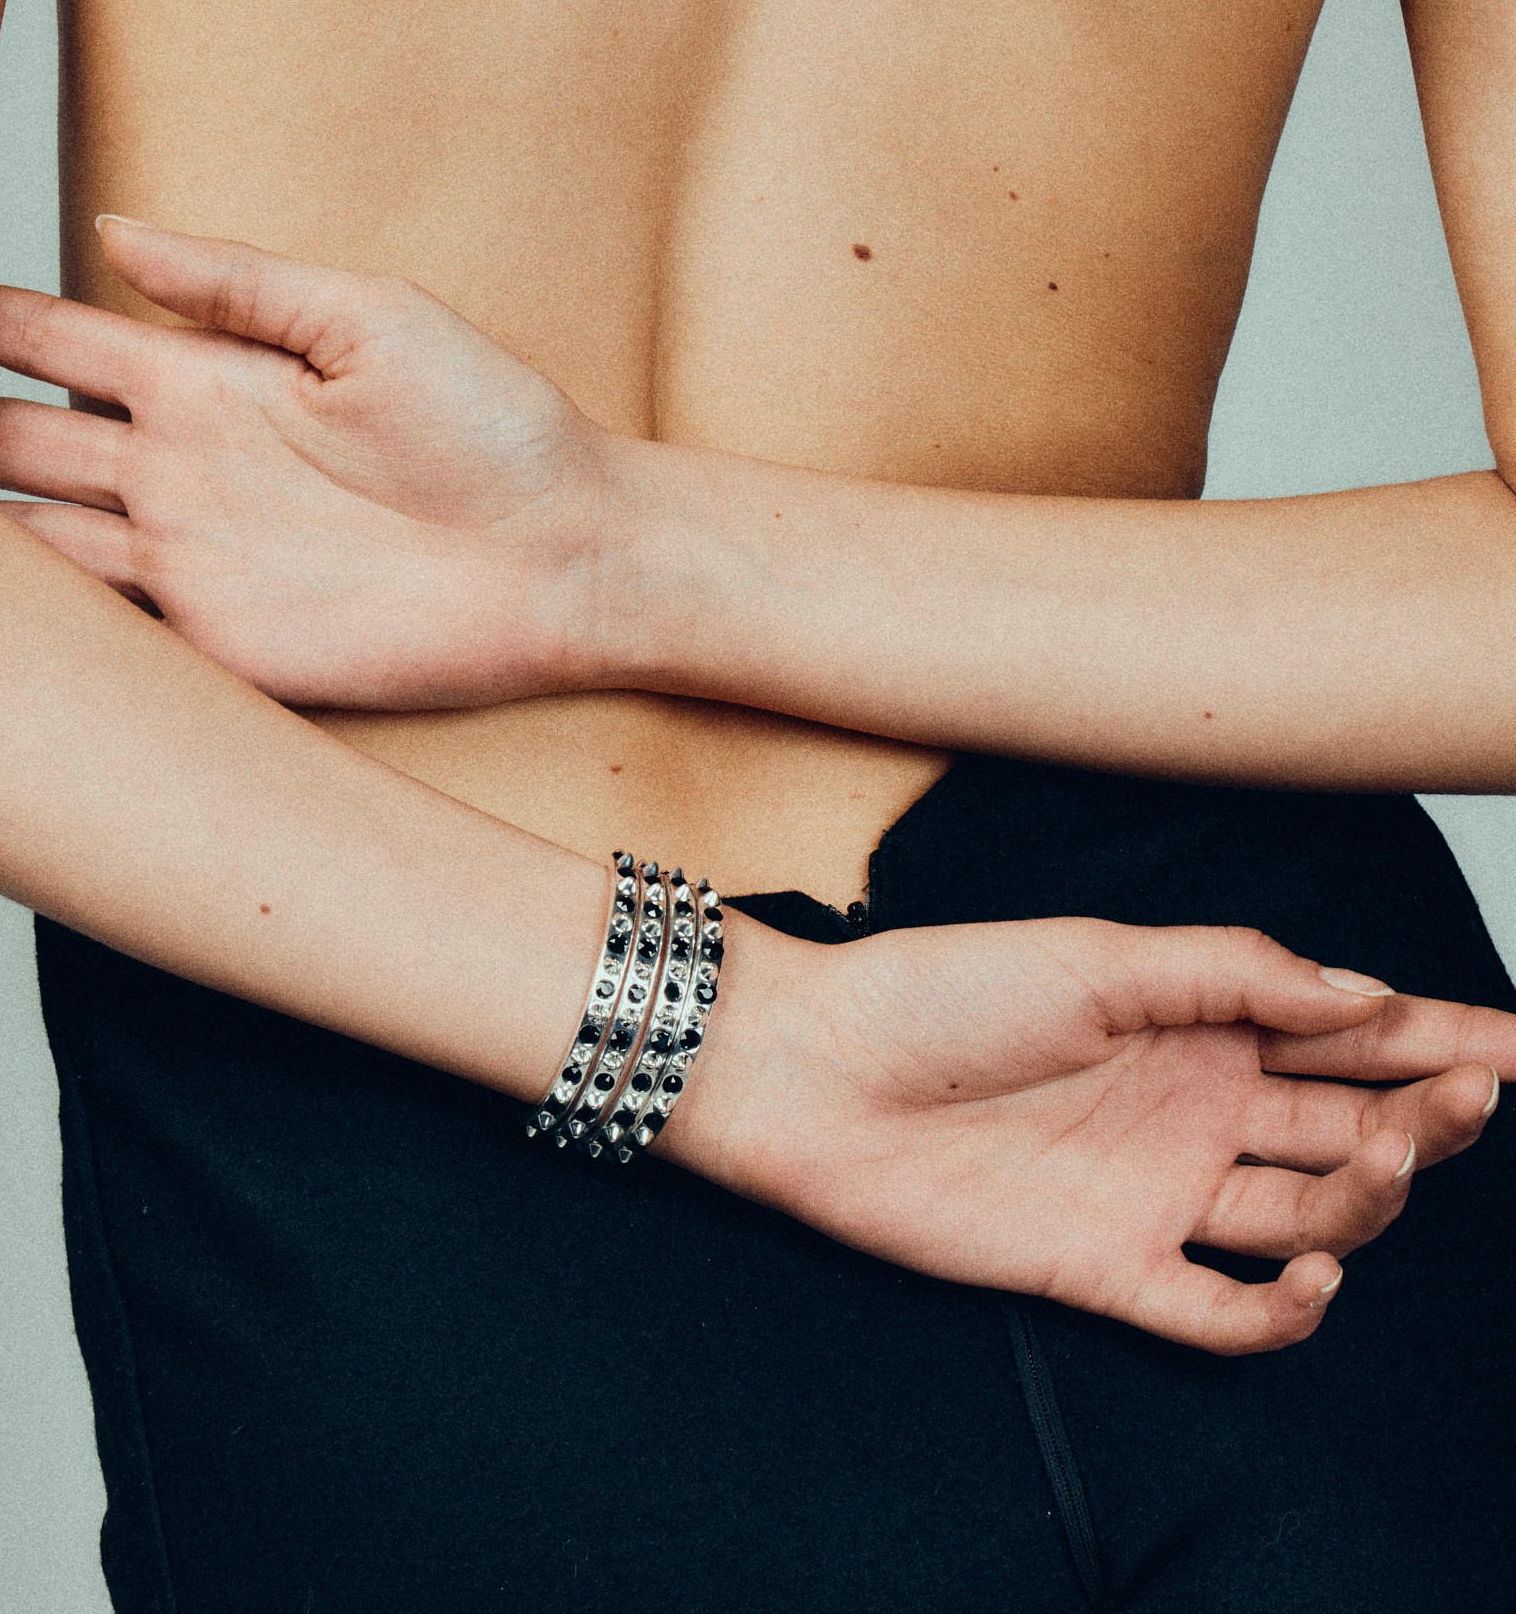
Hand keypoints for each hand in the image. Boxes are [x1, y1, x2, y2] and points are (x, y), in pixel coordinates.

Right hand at [0, 217, 611, 706]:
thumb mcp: (369, 318)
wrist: (569, 551)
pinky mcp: (220, 643)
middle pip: (17, 438)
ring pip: (32, 535)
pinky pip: (99, 626)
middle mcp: (186, 470)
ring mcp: (193, 559)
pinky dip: (24, 614)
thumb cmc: (497, 427)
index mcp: (217, 382)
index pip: (60, 341)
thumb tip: (118, 228)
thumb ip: (239, 283)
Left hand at [669, 913, 1508, 1353]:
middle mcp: (1190, 1106)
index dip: (1436, 1036)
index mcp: (1195, 1021)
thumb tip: (1367, 992)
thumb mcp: (1096, 954)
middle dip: (1427, 1111)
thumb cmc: (940, 991)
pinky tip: (1311, 1270)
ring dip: (1366, 1194)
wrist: (815, 1069)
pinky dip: (1280, 1306)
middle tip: (1472, 1095)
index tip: (1515, 1042)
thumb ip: (1233, 974)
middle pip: (1348, 1122)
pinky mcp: (1106, 1265)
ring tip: (1387, 1155)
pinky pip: (1219, 1307)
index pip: (1344, 1032)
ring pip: (1306, 1209)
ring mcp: (1155, 1189)